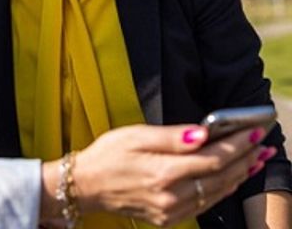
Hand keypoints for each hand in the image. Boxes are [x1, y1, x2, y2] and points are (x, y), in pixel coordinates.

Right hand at [69, 124, 269, 226]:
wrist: (87, 185)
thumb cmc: (107, 154)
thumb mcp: (134, 135)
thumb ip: (170, 137)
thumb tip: (202, 134)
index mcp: (162, 172)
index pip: (211, 158)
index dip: (236, 144)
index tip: (253, 130)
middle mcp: (170, 196)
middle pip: (220, 176)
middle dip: (245, 157)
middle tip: (263, 142)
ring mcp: (171, 211)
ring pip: (216, 192)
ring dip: (239, 174)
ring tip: (256, 158)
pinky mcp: (169, 218)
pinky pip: (204, 204)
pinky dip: (222, 189)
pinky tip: (231, 178)